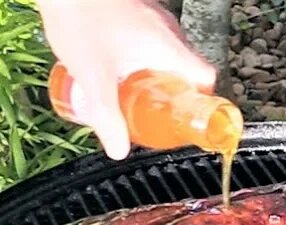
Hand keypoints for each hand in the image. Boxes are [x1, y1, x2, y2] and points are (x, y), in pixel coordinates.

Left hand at [37, 0, 216, 159]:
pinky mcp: (131, 12)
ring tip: (127, 95)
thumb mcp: (94, 77)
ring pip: (162, 56)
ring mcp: (149, 18)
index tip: (185, 119)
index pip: (205, 78)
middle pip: (183, 71)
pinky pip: (145, 42)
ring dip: (150, 78)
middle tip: (150, 114)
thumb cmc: (80, 15)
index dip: (200, 103)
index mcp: (167, 47)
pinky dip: (136, 60)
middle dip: (168, 96)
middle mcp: (165, 30)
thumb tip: (118, 149)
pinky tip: (110, 68)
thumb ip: (107, 117)